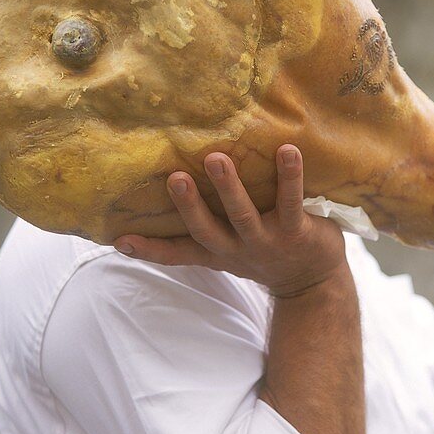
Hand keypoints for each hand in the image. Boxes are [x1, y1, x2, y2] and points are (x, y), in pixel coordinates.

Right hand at [113, 144, 348, 297]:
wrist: (314, 283)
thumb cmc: (265, 256)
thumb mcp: (229, 254)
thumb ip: (202, 235)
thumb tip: (173, 208)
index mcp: (219, 252)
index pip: (178, 253)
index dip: (149, 250)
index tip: (118, 241)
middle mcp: (238, 249)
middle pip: (207, 231)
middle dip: (189, 206)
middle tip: (175, 178)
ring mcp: (267, 241)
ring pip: (244, 215)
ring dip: (230, 188)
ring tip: (217, 159)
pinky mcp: (297, 231)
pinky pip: (292, 201)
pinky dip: (289, 176)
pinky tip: (288, 150)